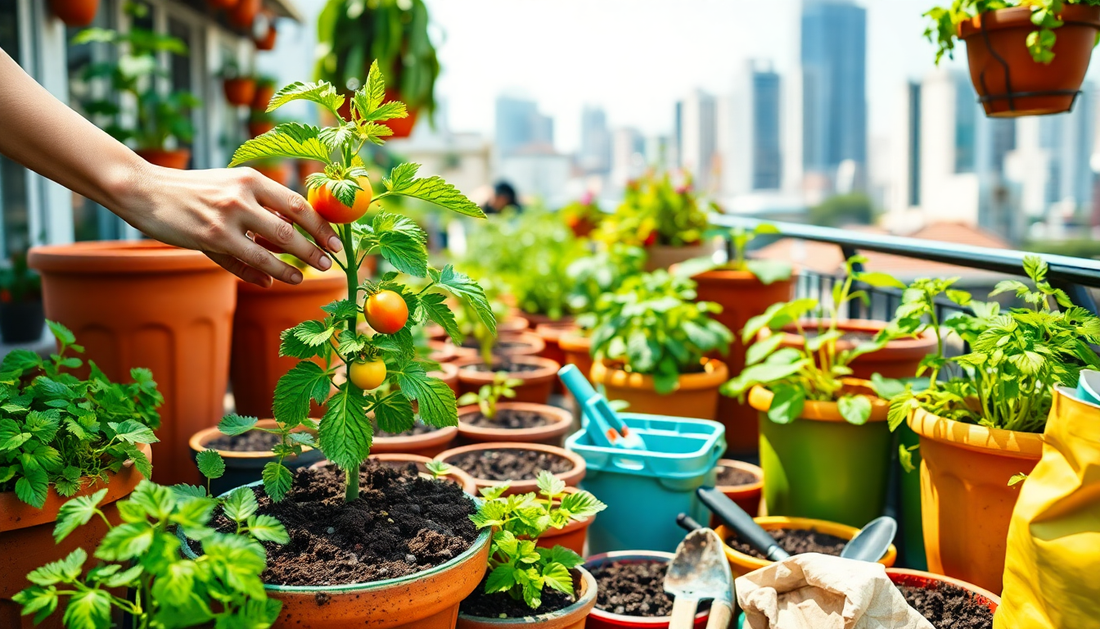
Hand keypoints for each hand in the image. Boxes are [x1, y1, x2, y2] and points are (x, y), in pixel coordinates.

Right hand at [120, 163, 341, 286]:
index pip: (298, 204)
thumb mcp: (229, 188)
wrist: (144, 189)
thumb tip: (291, 235)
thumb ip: (259, 210)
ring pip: (270, 248)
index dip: (321, 226)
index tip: (336, 242)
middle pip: (290, 229)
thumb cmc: (193, 191)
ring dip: (292, 267)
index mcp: (251, 178)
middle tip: (329, 264)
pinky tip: (273, 280)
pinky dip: (261, 273)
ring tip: (304, 277)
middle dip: (314, 250)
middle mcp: (241, 195)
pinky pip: (244, 261)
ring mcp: (226, 218)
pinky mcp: (210, 237)